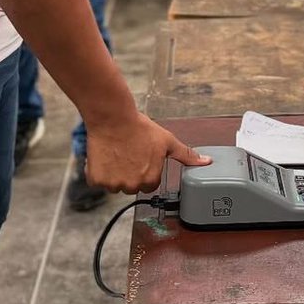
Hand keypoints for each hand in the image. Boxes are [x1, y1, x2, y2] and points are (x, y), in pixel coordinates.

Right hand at [84, 112, 210, 194]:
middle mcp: (132, 185)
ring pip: (114, 185)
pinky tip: (105, 156)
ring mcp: (113, 184)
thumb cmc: (140, 128)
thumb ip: (186, 155)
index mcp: (150, 179)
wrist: (113, 117)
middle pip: (131, 186)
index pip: (149, 185)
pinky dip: (99, 172)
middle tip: (128, 154)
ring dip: (114, 174)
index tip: (141, 159)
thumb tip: (206, 162)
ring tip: (117, 153)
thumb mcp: (167, 141)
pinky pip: (98, 182)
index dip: (145, 171)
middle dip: (130, 174)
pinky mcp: (96, 179)